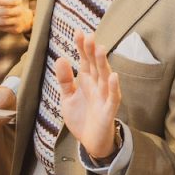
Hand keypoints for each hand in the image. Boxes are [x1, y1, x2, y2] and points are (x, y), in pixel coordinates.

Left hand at [0, 0, 32, 33]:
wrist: (26, 20)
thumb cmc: (13, 7)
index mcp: (18, 1)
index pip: (13, 1)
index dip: (3, 1)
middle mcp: (19, 11)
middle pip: (7, 12)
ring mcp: (18, 21)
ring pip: (4, 22)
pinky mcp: (15, 29)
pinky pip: (3, 28)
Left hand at [58, 31, 121, 161]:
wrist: (90, 141)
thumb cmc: (82, 117)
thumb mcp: (67, 97)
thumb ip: (64, 79)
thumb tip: (60, 58)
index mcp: (87, 80)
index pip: (85, 60)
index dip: (82, 47)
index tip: (78, 32)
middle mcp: (97, 85)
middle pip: (95, 65)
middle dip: (92, 51)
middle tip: (89, 36)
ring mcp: (104, 96)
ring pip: (105, 77)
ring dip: (103, 64)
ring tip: (100, 49)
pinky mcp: (109, 110)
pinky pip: (113, 97)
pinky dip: (113, 87)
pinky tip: (113, 76)